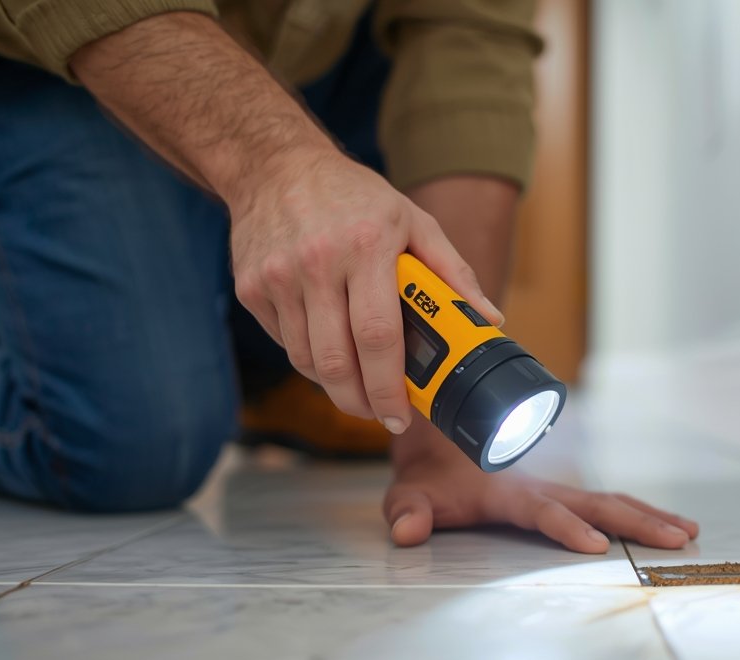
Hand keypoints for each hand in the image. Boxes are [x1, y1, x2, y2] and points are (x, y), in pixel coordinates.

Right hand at [71, 14, 501, 434]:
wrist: (274, 165)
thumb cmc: (354, 196)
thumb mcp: (413, 220)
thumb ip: (453, 271)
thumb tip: (488, 319)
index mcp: (366, 247)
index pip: (377, 336)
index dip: (389, 386)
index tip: (401, 414)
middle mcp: (317, 264)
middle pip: (335, 362)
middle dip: (360, 402)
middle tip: (379, 414)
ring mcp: (278, 277)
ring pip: (306, 360)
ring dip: (335, 383)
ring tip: (358, 382)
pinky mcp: (251, 288)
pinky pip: (283, 342)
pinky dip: (308, 356)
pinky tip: (327, 344)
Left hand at [385, 425, 699, 552]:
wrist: (434, 428)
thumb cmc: (425, 467)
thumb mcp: (407, 492)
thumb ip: (408, 512)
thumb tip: (409, 533)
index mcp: (508, 490)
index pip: (544, 511)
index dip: (567, 527)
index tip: (595, 545)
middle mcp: (539, 485)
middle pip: (596, 502)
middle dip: (637, 521)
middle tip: (676, 538)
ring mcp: (553, 486)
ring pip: (608, 498)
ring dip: (647, 514)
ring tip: (687, 532)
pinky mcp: (558, 490)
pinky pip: (602, 499)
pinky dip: (636, 510)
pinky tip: (664, 522)